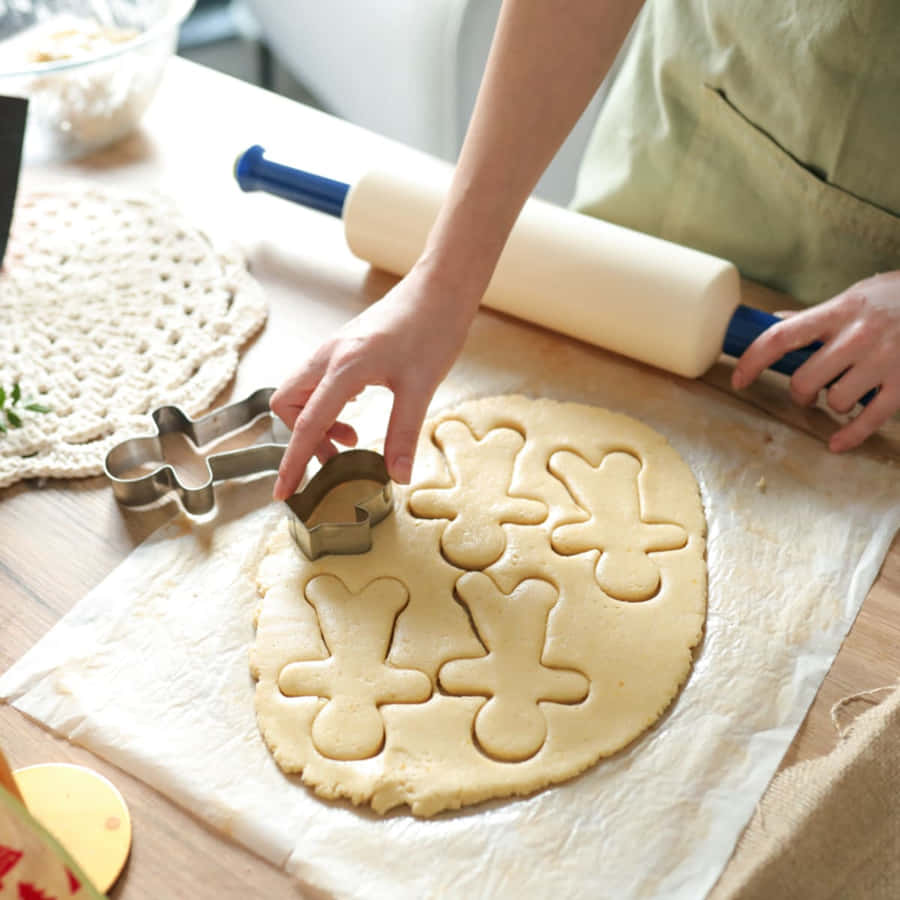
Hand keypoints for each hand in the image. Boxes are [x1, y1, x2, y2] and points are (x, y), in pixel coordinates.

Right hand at [270, 266, 475, 499]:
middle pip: (287, 404)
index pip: (307, 424)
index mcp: (343, 367)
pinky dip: (327, 404)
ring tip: (351, 437)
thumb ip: (403, 434)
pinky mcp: (343, 347)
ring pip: (300, 392)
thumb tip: (397, 476)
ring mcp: (333, 349)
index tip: (284, 493)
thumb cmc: (432, 329)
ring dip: (316, 421)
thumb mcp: (421, 387)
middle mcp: (328, 356)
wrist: (440, 287)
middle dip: (302, 437)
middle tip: (338, 458)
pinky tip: (357, 409)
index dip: (294, 463)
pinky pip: (317, 381)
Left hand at [732, 271, 899, 451]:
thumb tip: (776, 321)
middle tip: (807, 392)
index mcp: (839, 311)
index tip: (738, 379)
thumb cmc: (897, 299)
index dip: (753, 361)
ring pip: (836, 400)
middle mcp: (859, 335)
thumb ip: (816, 315)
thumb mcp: (856, 298)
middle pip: (805, 379)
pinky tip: (838, 442)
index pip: (781, 337)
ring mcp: (884, 360)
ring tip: (842, 395)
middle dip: (800, 393)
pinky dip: (850, 436)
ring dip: (832, 405)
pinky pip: (870, 419)